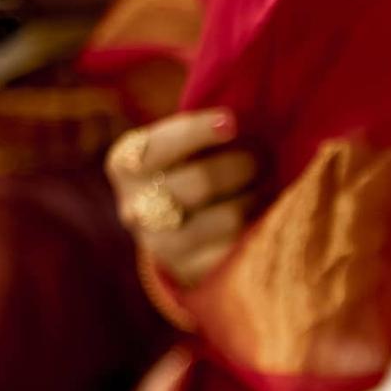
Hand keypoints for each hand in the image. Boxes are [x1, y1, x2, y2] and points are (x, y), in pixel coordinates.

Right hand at [106, 109, 258, 287]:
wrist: (181, 228)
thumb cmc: (189, 165)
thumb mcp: (182, 142)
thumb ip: (202, 126)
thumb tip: (239, 118)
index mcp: (125, 163)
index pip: (159, 146)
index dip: (197, 132)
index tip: (232, 122)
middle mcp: (134, 207)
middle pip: (202, 180)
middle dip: (245, 163)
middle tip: (264, 156)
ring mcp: (160, 244)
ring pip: (229, 217)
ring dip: (257, 195)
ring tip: (266, 184)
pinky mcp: (191, 271)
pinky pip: (239, 247)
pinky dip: (259, 226)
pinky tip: (263, 214)